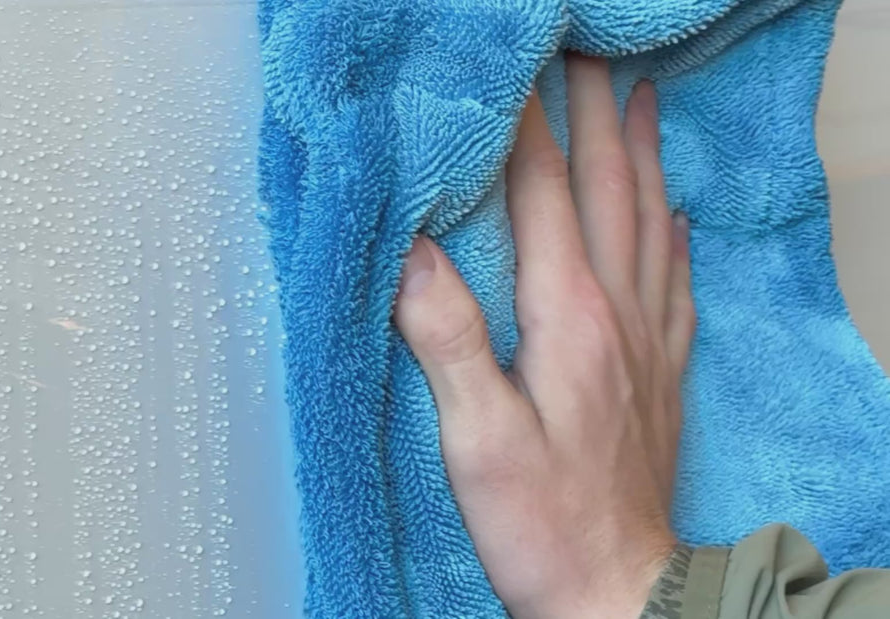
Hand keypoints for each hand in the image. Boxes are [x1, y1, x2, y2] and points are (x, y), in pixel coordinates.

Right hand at [393, 54, 694, 618]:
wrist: (619, 589)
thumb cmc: (541, 522)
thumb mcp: (475, 438)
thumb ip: (448, 338)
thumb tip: (416, 252)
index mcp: (566, 318)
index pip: (545, 196)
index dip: (530, 128)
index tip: (519, 73)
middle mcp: (616, 315)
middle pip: (608, 192)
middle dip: (596, 118)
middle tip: (589, 61)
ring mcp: (646, 342)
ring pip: (649, 224)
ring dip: (643, 158)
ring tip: (644, 105)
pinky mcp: (659, 373)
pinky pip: (674, 283)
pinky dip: (672, 235)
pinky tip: (675, 216)